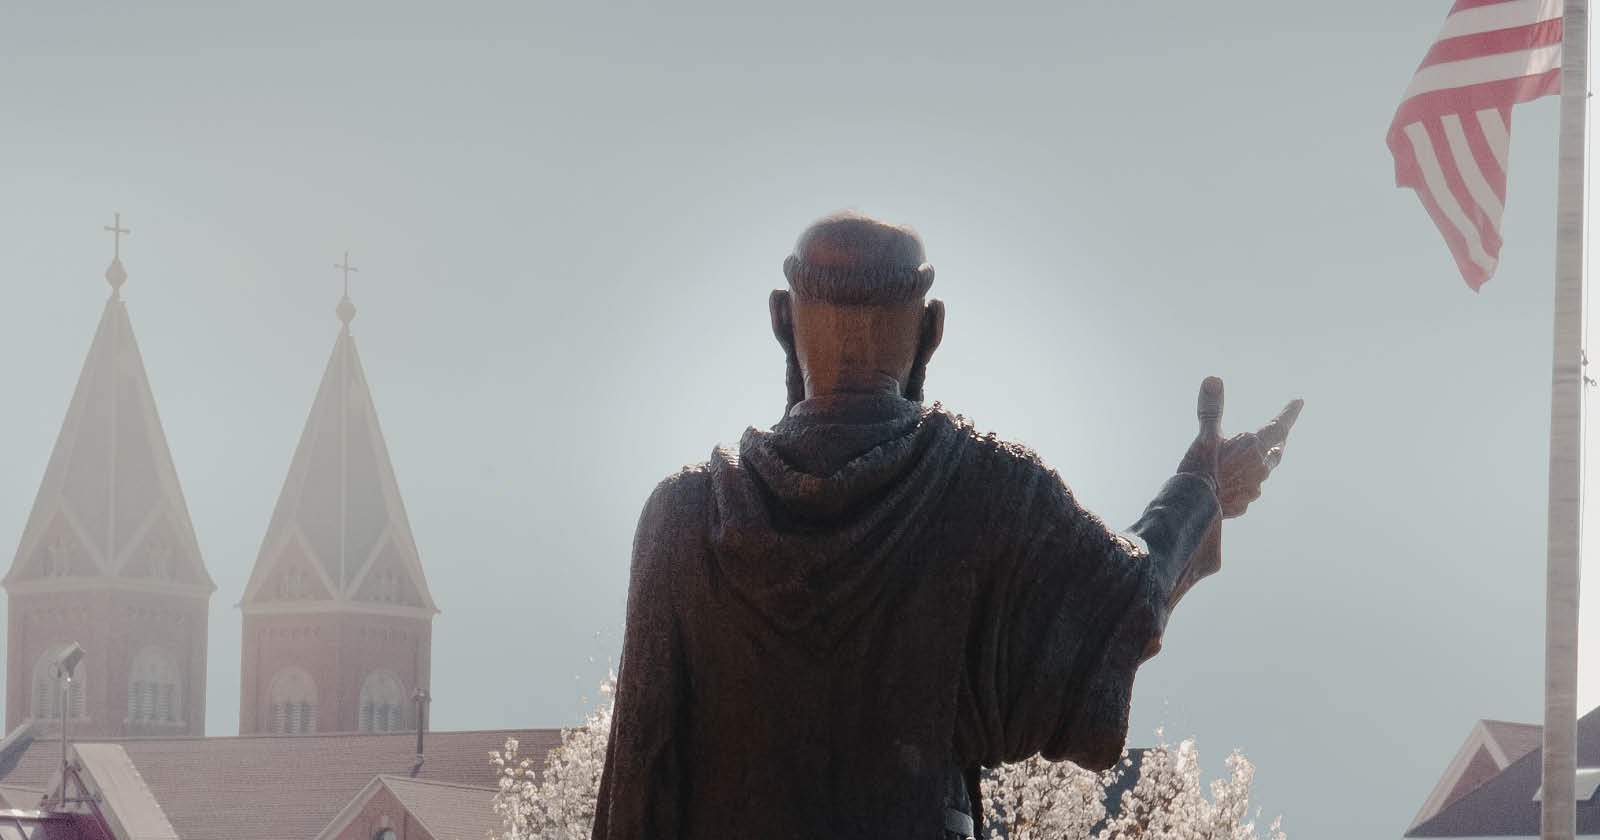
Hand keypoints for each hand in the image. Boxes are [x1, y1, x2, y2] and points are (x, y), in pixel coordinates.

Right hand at [1176, 377, 1301, 517]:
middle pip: (1277, 450)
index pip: (1278, 426)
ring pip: (1264, 471)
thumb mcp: (1205, 436)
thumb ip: (1212, 408)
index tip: (1300, 402)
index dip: (1290, 413)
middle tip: (1283, 433)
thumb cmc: (1200, 469)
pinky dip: (1246, 482)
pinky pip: (1249, 489)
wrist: (1194, 506)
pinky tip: (1236, 484)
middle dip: (1280, 440)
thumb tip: (1213, 379)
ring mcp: (1254, 488)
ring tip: (1258, 459)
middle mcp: (1260, 467)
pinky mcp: (1244, 503)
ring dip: (1264, 462)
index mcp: (1253, 448)